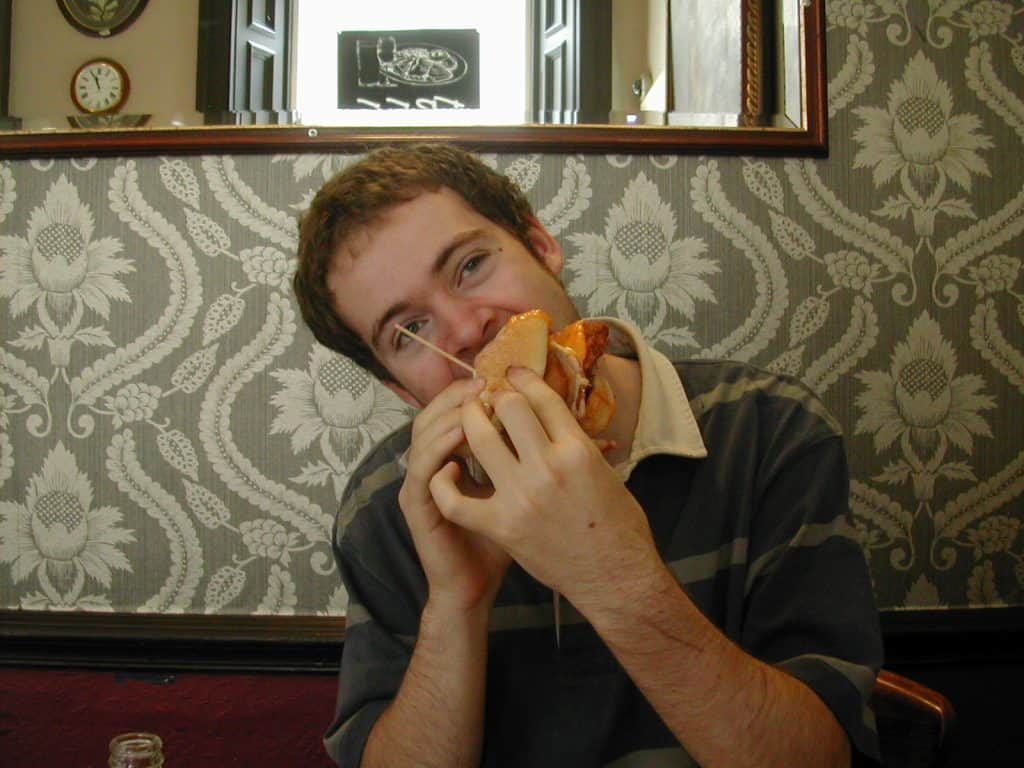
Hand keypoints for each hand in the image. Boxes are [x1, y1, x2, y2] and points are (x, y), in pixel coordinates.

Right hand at [398, 377, 510, 611]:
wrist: (474, 586)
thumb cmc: (501, 539)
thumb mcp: (517, 489)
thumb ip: (525, 456)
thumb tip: (558, 421)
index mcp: (453, 456)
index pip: (455, 410)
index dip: (473, 392)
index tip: (501, 377)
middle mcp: (432, 464)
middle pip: (435, 413)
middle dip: (459, 396)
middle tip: (483, 383)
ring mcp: (420, 483)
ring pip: (423, 435)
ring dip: (448, 416)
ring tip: (473, 404)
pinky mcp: (415, 506)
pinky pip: (421, 471)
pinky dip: (437, 453)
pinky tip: (459, 444)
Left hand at [429, 368, 659, 608]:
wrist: (616, 578)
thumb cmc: (620, 525)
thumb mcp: (606, 472)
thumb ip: (578, 442)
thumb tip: (555, 417)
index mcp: (577, 449)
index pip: (542, 397)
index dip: (523, 379)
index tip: (513, 374)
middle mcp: (548, 466)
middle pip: (508, 407)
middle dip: (495, 397)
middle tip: (488, 398)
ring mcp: (521, 496)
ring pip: (479, 439)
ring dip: (469, 422)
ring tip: (467, 420)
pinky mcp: (501, 526)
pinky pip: (456, 499)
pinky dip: (444, 483)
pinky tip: (447, 471)